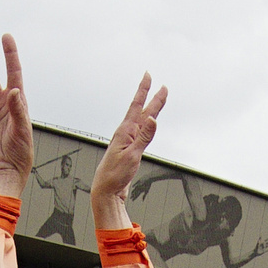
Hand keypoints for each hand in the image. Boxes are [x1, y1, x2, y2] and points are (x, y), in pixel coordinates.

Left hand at [91, 71, 166, 227]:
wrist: (106, 191)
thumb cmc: (115, 175)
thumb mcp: (132, 155)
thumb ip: (143, 137)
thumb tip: (152, 118)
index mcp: (125, 132)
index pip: (137, 106)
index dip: (143, 90)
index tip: (148, 75)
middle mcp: (126, 134)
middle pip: (142, 112)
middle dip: (152, 98)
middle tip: (162, 86)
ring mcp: (127, 142)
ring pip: (142, 122)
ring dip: (151, 111)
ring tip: (158, 101)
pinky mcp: (129, 151)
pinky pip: (142, 133)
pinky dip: (148, 126)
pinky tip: (147, 125)